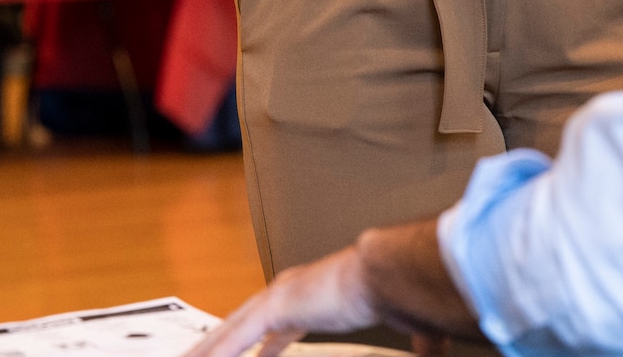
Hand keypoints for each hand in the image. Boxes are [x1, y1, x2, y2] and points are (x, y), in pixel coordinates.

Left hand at [184, 247, 376, 356]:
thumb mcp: (369, 323)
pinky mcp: (275, 306)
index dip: (249, 341)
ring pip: (230, 330)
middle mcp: (284, 291)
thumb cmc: (386, 294)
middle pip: (239, 324)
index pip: (265, 324)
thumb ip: (382, 338)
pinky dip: (219, 352)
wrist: (384, 274)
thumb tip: (413, 349)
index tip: (240, 352)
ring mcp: (277, 296)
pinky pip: (238, 337)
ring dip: (208, 349)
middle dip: (217, 345)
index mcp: (303, 294)